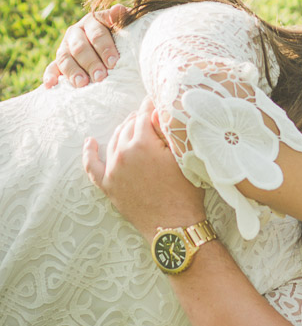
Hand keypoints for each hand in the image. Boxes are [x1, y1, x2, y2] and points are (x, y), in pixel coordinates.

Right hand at [43, 4, 126, 88]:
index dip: (105, 48)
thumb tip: (118, 9)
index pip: (97, 33)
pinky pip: (52, 67)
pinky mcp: (59, 60)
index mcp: (93, 21)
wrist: (117, 42)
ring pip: (65, 57)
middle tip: (101, 76)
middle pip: (80, 47)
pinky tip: (50, 85)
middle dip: (90, 63)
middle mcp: (77, 32)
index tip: (114, 62)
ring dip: (73, 71)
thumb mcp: (126, 25)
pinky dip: (50, 76)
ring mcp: (66, 46)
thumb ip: (122, 19)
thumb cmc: (126, 35)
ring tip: (82, 83)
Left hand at [83, 97, 204, 239]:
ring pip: (114, 141)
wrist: (175, 227)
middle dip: (139, 118)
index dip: (151, 105)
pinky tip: (90, 142)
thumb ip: (169, 133)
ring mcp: (113, 170)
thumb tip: (158, 112)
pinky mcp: (108, 185)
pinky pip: (93, 165)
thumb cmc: (186, 193)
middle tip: (151, 115)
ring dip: (124, 131)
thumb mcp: (185, 158)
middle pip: (129, 126)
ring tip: (135, 127)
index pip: (144, 115)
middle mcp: (123, 153)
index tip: (157, 98)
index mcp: (143, 144)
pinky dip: (89, 152)